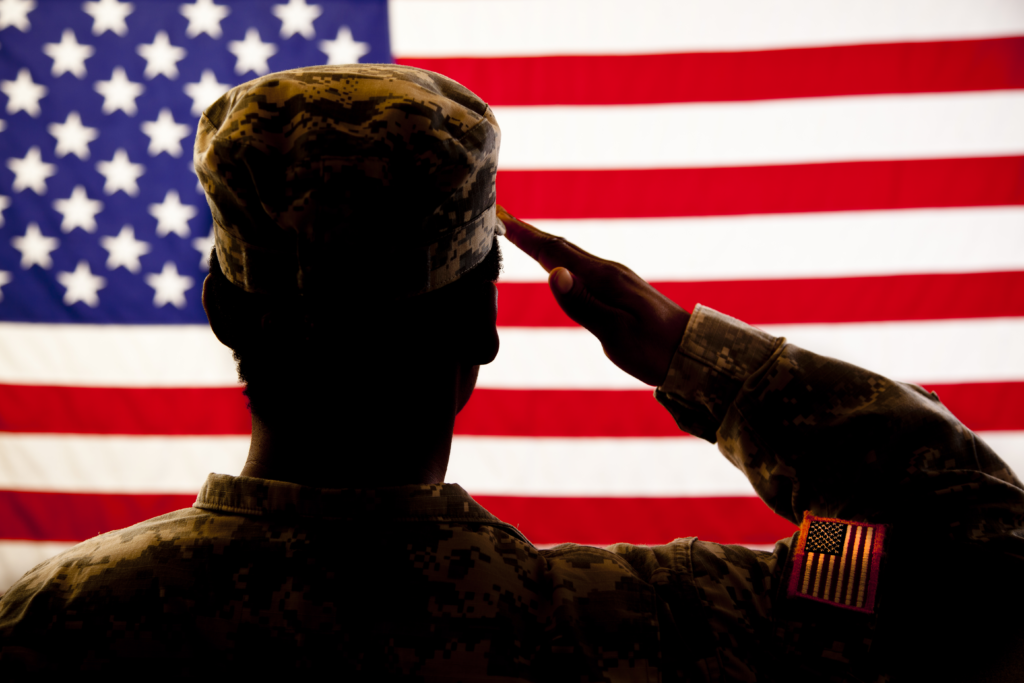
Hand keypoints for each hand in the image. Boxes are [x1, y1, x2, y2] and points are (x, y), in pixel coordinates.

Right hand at [498, 205, 689, 386]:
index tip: (502, 219)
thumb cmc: (654, 348)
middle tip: (502, 220)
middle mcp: (608, 271)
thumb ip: (582, 303)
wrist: (693, 353)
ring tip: (521, 236)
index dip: (526, 237)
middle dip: (530, 234)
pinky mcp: (620, 290)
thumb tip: (553, 274)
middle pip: (561, 247)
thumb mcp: (614, 331)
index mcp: (603, 278)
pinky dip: (561, 259)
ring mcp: (615, 279)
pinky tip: (558, 264)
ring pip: (571, 256)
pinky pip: (581, 267)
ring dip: (544, 244)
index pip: (556, 252)